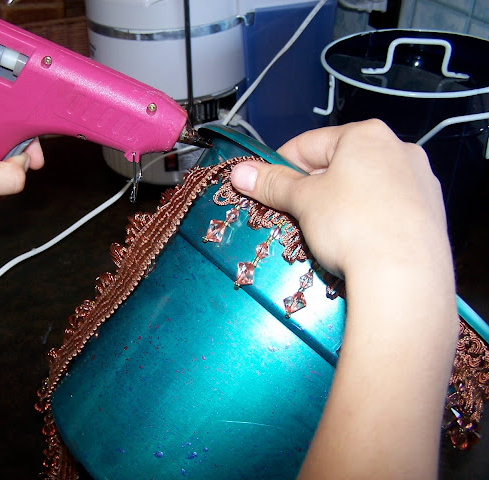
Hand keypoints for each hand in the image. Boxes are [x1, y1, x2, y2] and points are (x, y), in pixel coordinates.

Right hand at [230, 119, 449, 280]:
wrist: (404, 276)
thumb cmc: (353, 226)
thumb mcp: (303, 201)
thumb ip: (272, 183)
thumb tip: (241, 172)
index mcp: (366, 135)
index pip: (308, 143)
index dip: (281, 165)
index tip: (267, 187)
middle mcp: (398, 149)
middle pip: (338, 164)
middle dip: (312, 188)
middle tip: (293, 213)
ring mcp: (419, 180)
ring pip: (364, 186)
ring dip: (338, 204)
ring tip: (323, 232)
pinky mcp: (430, 212)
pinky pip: (386, 207)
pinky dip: (366, 218)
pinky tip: (355, 242)